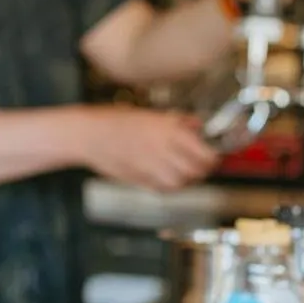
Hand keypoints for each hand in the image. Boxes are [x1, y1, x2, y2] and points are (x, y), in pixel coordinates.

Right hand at [77, 105, 217, 192]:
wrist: (89, 135)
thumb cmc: (115, 121)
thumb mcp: (151, 114)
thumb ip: (177, 122)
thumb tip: (196, 125)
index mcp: (168, 131)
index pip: (204, 152)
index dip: (213, 156)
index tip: (214, 154)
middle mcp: (162, 150)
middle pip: (196, 170)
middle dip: (203, 169)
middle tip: (204, 164)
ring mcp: (151, 167)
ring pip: (181, 183)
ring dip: (188, 179)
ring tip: (186, 171)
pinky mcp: (140, 180)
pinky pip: (164, 189)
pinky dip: (171, 186)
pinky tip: (169, 177)